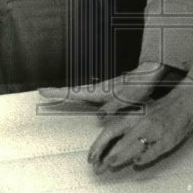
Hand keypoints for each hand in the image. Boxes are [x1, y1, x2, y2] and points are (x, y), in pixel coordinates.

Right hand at [38, 61, 165, 114]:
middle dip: (57, 92)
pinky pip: (89, 96)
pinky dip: (79, 96)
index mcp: (99, 92)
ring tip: (54, 96)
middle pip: (72, 91)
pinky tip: (78, 99)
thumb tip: (99, 116)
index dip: (58, 93)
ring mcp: (102, 91)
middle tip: (42, 92)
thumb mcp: (126, 99)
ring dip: (66, 94)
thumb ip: (113, 107)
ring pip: (80, 93)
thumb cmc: (139, 86)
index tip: (43, 91)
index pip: (74, 92)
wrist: (150, 75)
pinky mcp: (108, 93)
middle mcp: (98, 90)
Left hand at [87, 78, 192, 172]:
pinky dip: (146, 155)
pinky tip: (138, 162)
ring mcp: (154, 131)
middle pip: (120, 140)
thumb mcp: (139, 114)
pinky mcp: (167, 139)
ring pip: (135, 144)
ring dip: (122, 155)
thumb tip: (109, 145)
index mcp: (133, 117)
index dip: (99, 145)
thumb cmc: (159, 110)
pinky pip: (155, 149)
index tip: (91, 158)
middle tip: (98, 168)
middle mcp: (141, 123)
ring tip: (112, 164)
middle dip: (107, 155)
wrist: (183, 101)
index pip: (110, 131)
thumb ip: (125, 127)